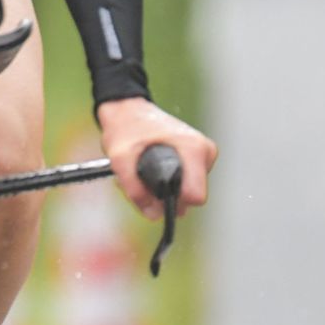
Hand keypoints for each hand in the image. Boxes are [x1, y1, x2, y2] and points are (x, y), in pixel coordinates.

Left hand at [97, 97, 216, 220]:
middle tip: (141, 177)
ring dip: (162, 188)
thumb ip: (134, 189)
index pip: (196, 196)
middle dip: (164, 195)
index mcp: (194, 148)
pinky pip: (184, 183)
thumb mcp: (119, 159)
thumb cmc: (125, 128)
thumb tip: (153, 215)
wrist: (127, 110)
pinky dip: (165, 182)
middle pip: (189, 197)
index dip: (173, 201)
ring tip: (143, 169)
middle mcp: (204, 152)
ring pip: (185, 192)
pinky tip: (150, 168)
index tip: (152, 190)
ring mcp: (203, 155)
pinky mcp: (197, 159)